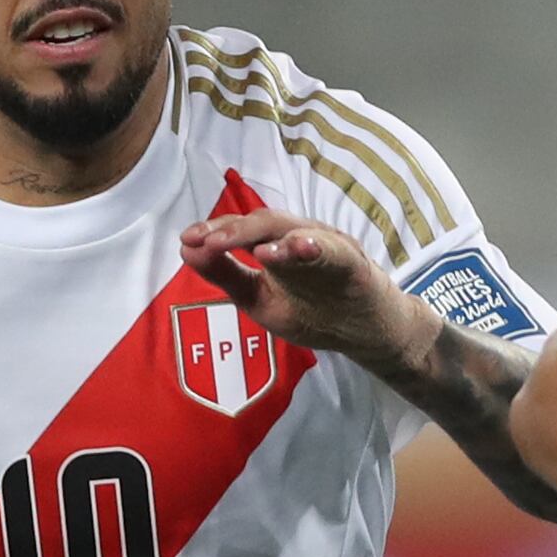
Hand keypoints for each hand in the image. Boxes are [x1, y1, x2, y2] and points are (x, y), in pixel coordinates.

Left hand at [181, 209, 410, 361]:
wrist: (369, 333)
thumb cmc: (315, 312)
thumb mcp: (259, 299)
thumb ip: (225, 276)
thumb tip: (186, 250)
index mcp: (276, 244)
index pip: (243, 229)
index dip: (216, 231)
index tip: (188, 238)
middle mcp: (301, 236)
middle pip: (266, 223)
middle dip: (236, 231)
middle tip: (209, 241)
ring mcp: (328, 248)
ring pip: (299, 232)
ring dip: (273, 236)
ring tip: (252, 246)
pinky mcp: (353, 265)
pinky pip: (334, 253)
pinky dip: (316, 248)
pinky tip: (300, 248)